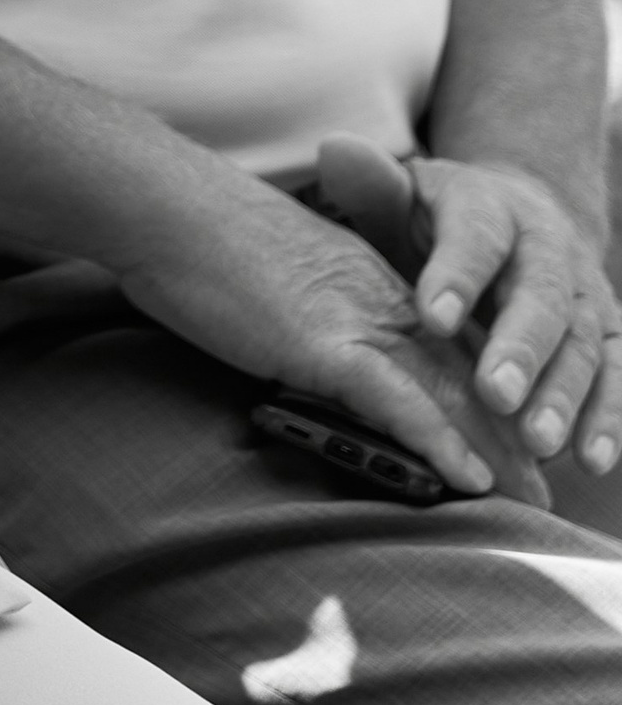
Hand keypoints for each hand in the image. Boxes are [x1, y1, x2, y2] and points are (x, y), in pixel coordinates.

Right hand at [118, 162, 540, 502]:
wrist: (165, 206)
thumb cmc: (196, 237)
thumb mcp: (269, 273)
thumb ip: (300, 308)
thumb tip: (296, 346)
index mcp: (365, 277)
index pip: (443, 341)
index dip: (484, 389)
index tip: (508, 432)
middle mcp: (377, 295)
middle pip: (462, 371)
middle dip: (506, 431)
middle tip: (540, 485)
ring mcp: (355, 317)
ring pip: (447, 391)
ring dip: (493, 449)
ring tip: (527, 498)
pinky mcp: (326, 342)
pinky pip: (400, 401)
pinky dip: (440, 441)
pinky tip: (469, 478)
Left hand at [317, 132, 621, 473]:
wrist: (521, 217)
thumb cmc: (442, 222)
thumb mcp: (405, 196)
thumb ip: (372, 185)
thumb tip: (335, 151)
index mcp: (490, 208)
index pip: (475, 236)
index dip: (456, 275)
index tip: (434, 317)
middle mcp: (548, 248)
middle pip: (539, 296)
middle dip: (520, 348)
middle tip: (496, 394)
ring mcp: (586, 293)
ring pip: (585, 343)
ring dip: (566, 395)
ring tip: (537, 442)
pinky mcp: (610, 335)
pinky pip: (619, 376)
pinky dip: (610, 419)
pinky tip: (591, 460)